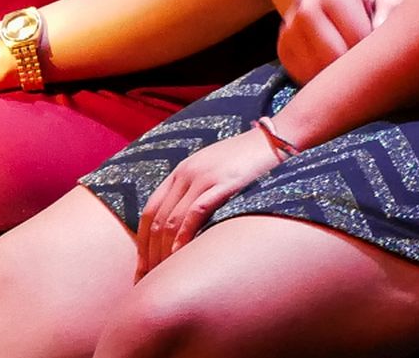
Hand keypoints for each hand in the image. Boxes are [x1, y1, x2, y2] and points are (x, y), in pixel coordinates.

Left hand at [137, 126, 281, 274]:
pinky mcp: (225, 182)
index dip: (142, 244)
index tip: (142, 269)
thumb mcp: (214, 168)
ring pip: (172, 220)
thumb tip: (183, 224)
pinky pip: (196, 212)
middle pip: (157, 220)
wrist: (276, 138)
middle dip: (149, 253)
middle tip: (148, 280)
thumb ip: (196, 189)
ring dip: (163, 251)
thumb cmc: (248, 158)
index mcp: (181, 171)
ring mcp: (205, 176)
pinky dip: (183, 235)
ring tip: (162, 274)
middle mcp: (187, 173)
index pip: (149, 212)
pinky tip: (179, 254)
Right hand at [277, 0, 401, 82]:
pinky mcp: (282, 49)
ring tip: (348, 61)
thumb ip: (389, 10)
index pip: (356, 37)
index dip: (371, 49)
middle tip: (364, 59)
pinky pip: (301, 76)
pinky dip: (319, 78)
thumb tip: (379, 29)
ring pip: (315, 70)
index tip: (377, 46)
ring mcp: (289, 31)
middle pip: (333, 57)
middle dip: (352, 64)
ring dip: (335, 75)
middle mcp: (306, 11)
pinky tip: (331, 66)